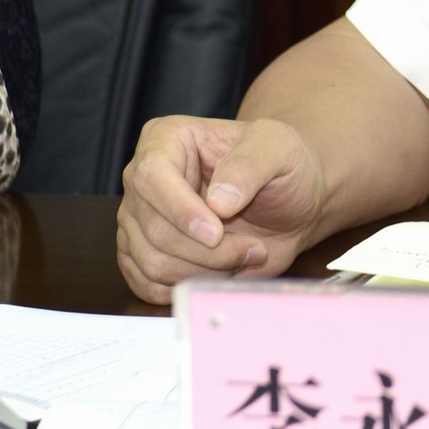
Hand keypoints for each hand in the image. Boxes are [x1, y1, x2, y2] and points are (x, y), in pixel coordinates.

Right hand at [116, 114, 326, 304]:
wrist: (290, 206)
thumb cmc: (283, 168)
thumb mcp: (279, 148)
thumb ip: (251, 165)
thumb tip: (217, 202)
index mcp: (166, 140)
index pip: (151, 177)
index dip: (180, 211)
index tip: (216, 233)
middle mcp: (143, 180)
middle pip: (154, 229)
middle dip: (209, 251)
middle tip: (253, 249)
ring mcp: (139, 221)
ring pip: (153, 263)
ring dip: (206, 271)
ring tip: (245, 255)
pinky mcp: (143, 256)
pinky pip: (150, 286)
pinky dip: (189, 288)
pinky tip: (221, 273)